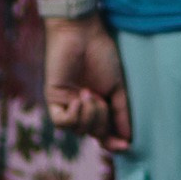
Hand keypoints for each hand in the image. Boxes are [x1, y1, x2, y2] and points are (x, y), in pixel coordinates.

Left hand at [44, 17, 131, 149]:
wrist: (83, 34)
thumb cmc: (102, 54)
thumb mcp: (117, 87)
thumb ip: (121, 113)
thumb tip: (127, 139)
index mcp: (98, 105)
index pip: (104, 133)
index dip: (112, 143)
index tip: (125, 146)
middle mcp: (82, 108)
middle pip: (93, 133)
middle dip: (101, 122)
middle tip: (102, 101)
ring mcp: (67, 104)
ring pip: (78, 130)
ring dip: (89, 116)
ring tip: (89, 94)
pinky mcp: (53, 98)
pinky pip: (62, 123)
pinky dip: (73, 115)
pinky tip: (78, 99)